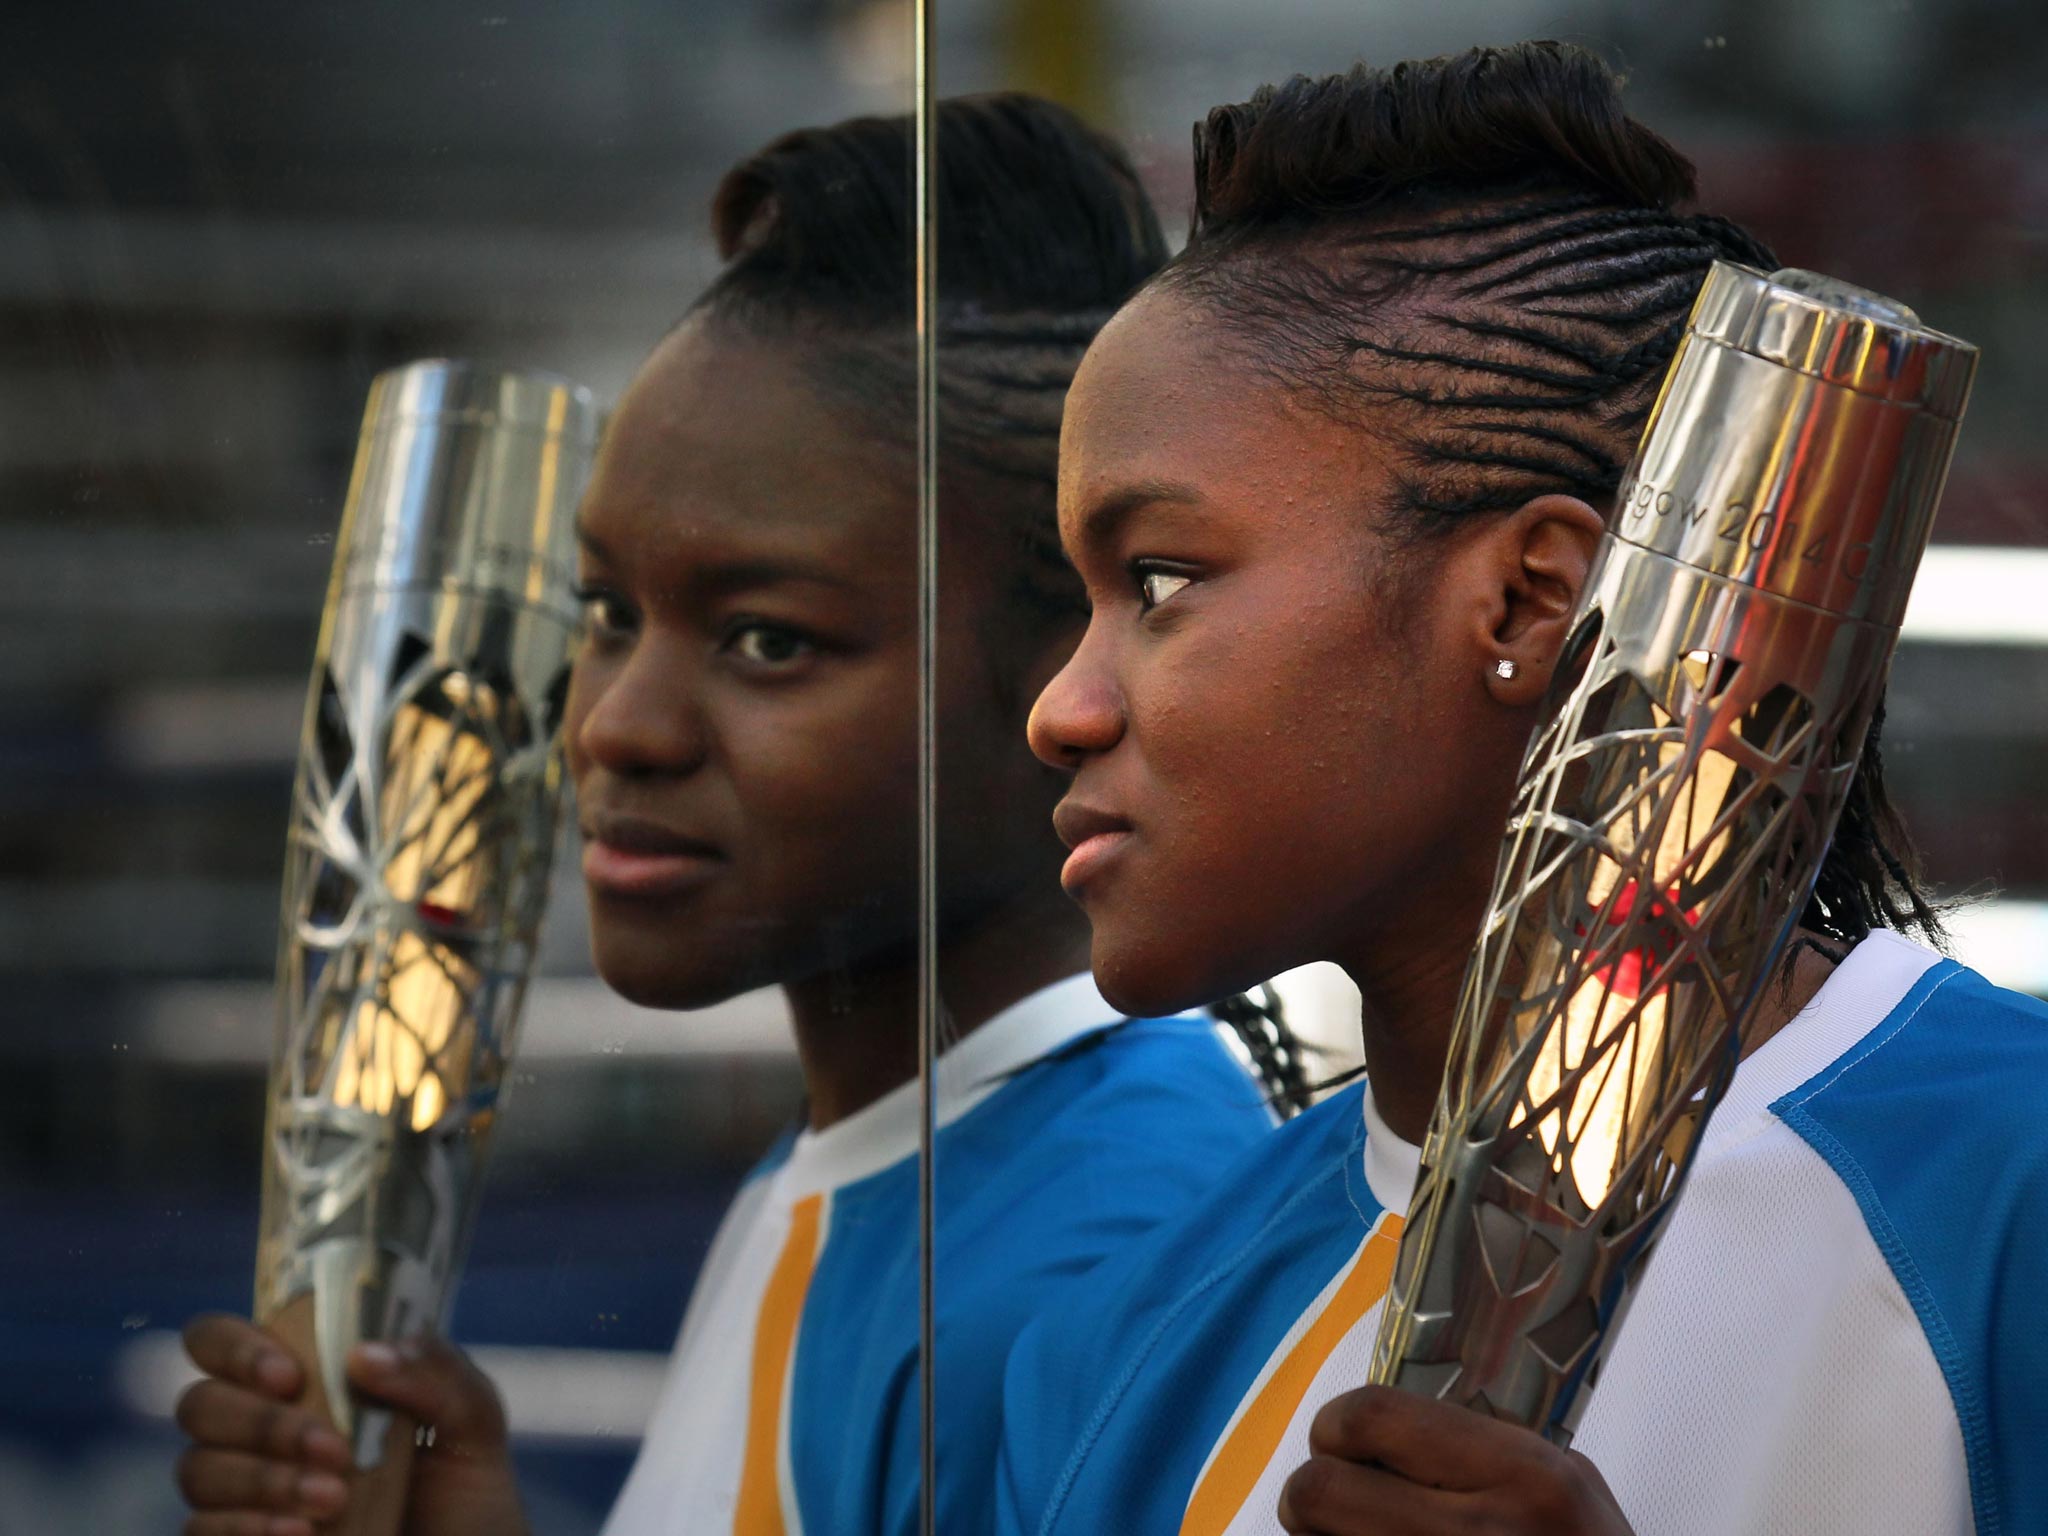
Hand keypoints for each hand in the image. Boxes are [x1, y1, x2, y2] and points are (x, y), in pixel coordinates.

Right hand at [174, 1314, 528, 1535]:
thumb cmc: (467, 1494)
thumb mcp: (474, 1421)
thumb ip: (435, 1370)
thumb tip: (364, 1355)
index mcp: (309, 1378)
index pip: (224, 1340)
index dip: (237, 1348)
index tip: (290, 1376)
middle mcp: (262, 1429)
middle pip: (201, 1404)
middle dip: (261, 1423)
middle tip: (333, 1450)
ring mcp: (243, 1491)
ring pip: (197, 1468)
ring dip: (261, 1480)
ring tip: (333, 1499)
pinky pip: (199, 1528)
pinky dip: (245, 1527)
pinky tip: (301, 1534)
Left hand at [1276, 1386, 1633, 1535]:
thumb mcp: (1570, 1486)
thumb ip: (1482, 1447)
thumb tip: (1378, 1426)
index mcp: (1524, 1477)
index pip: (1371, 1415)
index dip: (1335, 1426)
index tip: (1342, 1443)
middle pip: (1316, 1491)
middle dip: (1310, 1495)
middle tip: (1334, 1503)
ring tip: (1358, 1535)